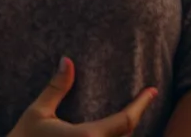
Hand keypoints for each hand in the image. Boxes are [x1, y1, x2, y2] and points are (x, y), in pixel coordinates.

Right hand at [8, 57, 155, 136]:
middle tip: (141, 101)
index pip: (125, 121)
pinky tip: (109, 132)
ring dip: (120, 133)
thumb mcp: (38, 112)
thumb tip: (68, 60)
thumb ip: (56, 87)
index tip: (152, 91)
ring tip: (126, 117)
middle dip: (132, 120)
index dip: (141, 104)